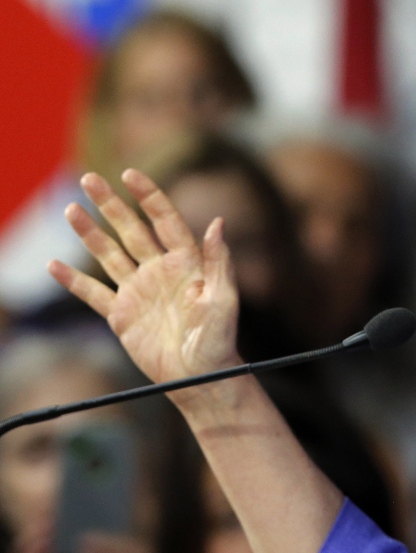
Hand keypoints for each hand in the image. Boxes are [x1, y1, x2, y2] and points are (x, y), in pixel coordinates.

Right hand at [49, 170, 239, 399]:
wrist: (200, 377)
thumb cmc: (219, 340)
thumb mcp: (224, 299)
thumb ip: (219, 261)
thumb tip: (218, 222)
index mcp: (186, 263)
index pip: (164, 220)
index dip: (148, 196)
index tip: (129, 174)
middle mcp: (160, 271)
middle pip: (130, 230)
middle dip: (110, 204)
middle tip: (88, 178)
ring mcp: (139, 291)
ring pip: (109, 255)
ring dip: (90, 233)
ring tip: (70, 209)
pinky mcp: (122, 315)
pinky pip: (93, 294)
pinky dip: (73, 281)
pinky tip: (54, 266)